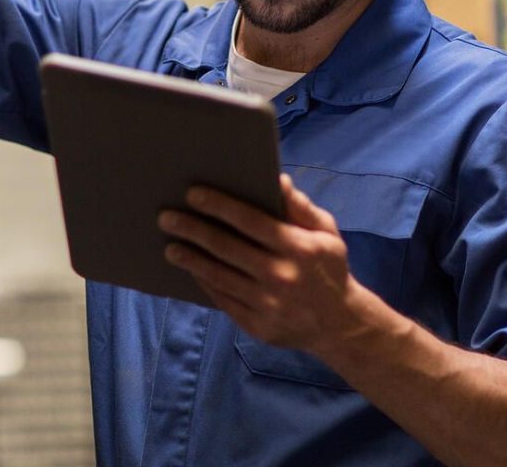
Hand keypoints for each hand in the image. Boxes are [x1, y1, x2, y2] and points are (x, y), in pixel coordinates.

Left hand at [159, 175, 368, 352]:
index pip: (251, 221)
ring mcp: (268, 304)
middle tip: (166, 217)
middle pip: (227, 248)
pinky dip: (204, 283)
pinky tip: (191, 269)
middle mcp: (282, 276)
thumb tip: (277, 180)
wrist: (339, 324)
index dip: (220, 206)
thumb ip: (300, 207)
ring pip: (219, 276)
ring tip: (170, 246)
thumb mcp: (326, 233)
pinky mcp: (257, 326)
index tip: (192, 194)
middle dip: (193, 230)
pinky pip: (223, 300)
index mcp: (299, 248)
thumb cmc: (328, 268)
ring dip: (190, 259)